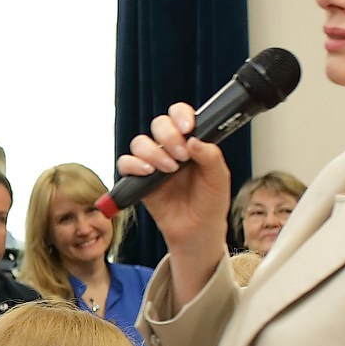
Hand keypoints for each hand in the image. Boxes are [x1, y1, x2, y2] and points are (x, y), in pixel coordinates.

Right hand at [116, 102, 233, 250]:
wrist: (197, 230)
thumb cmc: (210, 203)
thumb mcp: (219, 178)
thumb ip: (210, 156)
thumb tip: (194, 140)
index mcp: (190, 142)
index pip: (179, 115)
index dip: (180, 115)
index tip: (188, 128)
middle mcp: (169, 148)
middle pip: (158, 124)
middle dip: (169, 136)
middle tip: (181, 156)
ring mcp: (153, 162)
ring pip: (140, 142)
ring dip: (153, 152)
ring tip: (169, 170)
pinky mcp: (138, 179)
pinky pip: (125, 163)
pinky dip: (134, 164)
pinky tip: (148, 172)